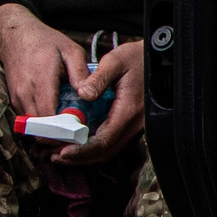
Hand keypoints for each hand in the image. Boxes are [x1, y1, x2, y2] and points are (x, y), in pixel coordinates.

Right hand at [0, 4, 86, 123]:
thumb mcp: (71, 51)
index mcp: (41, 82)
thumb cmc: (46, 42)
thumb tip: (88, 94)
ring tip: (68, 125)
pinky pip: (28, 120)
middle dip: (59, 134)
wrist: (15, 36)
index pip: (50, 118)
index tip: (81, 129)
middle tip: (78, 132)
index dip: (65, 129)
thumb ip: (80, 73)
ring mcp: (17, 98)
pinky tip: (56, 117)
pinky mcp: (14, 101)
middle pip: (41, 128)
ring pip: (33, 127)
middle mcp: (25, 93)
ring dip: (50, 130)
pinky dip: (42, 123)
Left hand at [60, 38, 145, 164]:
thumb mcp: (115, 61)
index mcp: (128, 111)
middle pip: (106, 152)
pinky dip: (95, 147)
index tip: (62, 152)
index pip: (103, 141)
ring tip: (63, 153)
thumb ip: (98, 79)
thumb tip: (83, 94)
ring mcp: (135, 126)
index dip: (82, 150)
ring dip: (87, 155)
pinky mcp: (132, 124)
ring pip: (110, 150)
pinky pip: (114, 142)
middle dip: (80, 158)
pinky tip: (80, 142)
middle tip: (56, 156)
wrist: (160, 60)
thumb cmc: (138, 58)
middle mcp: (134, 124)